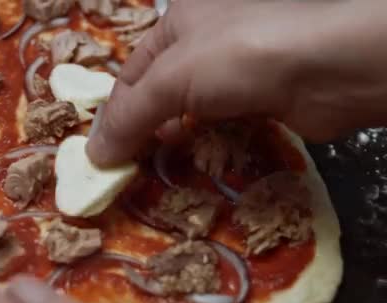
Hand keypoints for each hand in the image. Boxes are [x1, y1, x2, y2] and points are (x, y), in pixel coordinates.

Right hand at [87, 0, 386, 165]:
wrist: (326, 70)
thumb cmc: (238, 57)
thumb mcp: (170, 80)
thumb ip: (128, 117)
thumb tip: (93, 155)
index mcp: (177, 21)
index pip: (131, 73)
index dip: (114, 113)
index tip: (103, 153)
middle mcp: (204, 39)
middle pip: (159, 92)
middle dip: (143, 127)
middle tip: (129, 163)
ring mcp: (234, 68)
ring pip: (189, 109)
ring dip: (172, 137)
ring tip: (157, 163)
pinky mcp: (258, 96)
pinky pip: (219, 121)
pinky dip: (204, 139)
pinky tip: (196, 155)